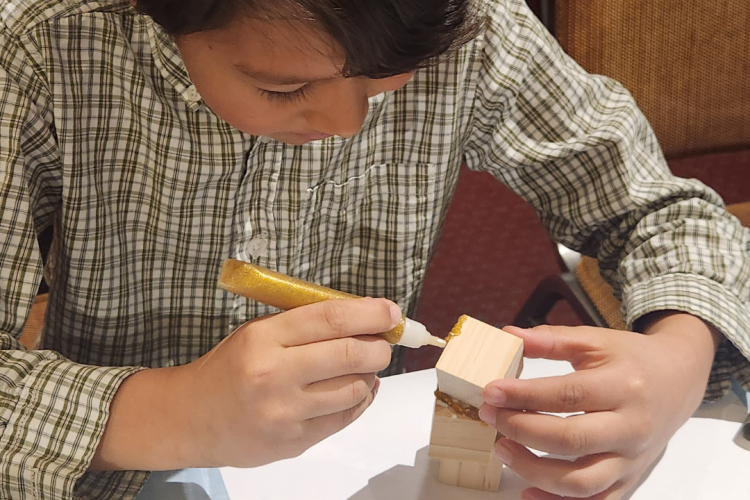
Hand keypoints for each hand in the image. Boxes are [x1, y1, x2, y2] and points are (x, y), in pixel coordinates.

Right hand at [91, 297, 394, 469]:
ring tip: (364, 366)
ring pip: (354, 388)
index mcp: (263, 337)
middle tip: (384, 342)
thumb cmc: (229, 367)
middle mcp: (275, 374)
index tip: (391, 312)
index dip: (369, 313)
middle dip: (379, 346)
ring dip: (370, 374)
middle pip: (350, 354)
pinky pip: (345, 417)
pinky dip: (360, 399)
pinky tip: (358, 389)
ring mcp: (285, 412)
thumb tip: (363, 318)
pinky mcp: (294, 442)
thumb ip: (303, 324)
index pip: (330, 319)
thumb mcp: (257, 332)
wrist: (192, 419)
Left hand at [478, 314, 719, 499]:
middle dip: (522, 430)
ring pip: (582, 482)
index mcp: (623, 386)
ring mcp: (632, 459)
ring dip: (534, 470)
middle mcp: (631, 427)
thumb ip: (551, 339)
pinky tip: (527, 490)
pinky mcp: (630, 479)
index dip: (524, 395)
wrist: (679, 381)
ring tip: (502, 449)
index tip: (490, 392)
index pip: (567, 395)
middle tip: (489, 417)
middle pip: (571, 440)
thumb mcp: (595, 340)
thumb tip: (508, 334)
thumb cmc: (630, 359)